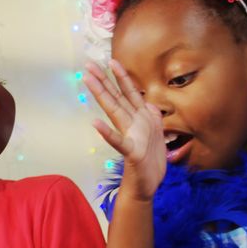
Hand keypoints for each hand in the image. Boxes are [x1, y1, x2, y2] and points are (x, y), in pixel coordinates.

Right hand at [83, 60, 166, 200]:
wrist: (148, 186)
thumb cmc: (150, 162)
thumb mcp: (158, 134)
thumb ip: (153, 116)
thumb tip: (150, 103)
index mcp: (140, 119)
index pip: (128, 93)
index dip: (120, 76)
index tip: (111, 61)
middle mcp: (132, 124)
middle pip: (116, 97)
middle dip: (103, 80)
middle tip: (88, 65)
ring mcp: (130, 136)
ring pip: (115, 111)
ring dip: (101, 95)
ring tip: (89, 80)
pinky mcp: (131, 152)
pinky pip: (118, 141)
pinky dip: (107, 133)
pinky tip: (95, 123)